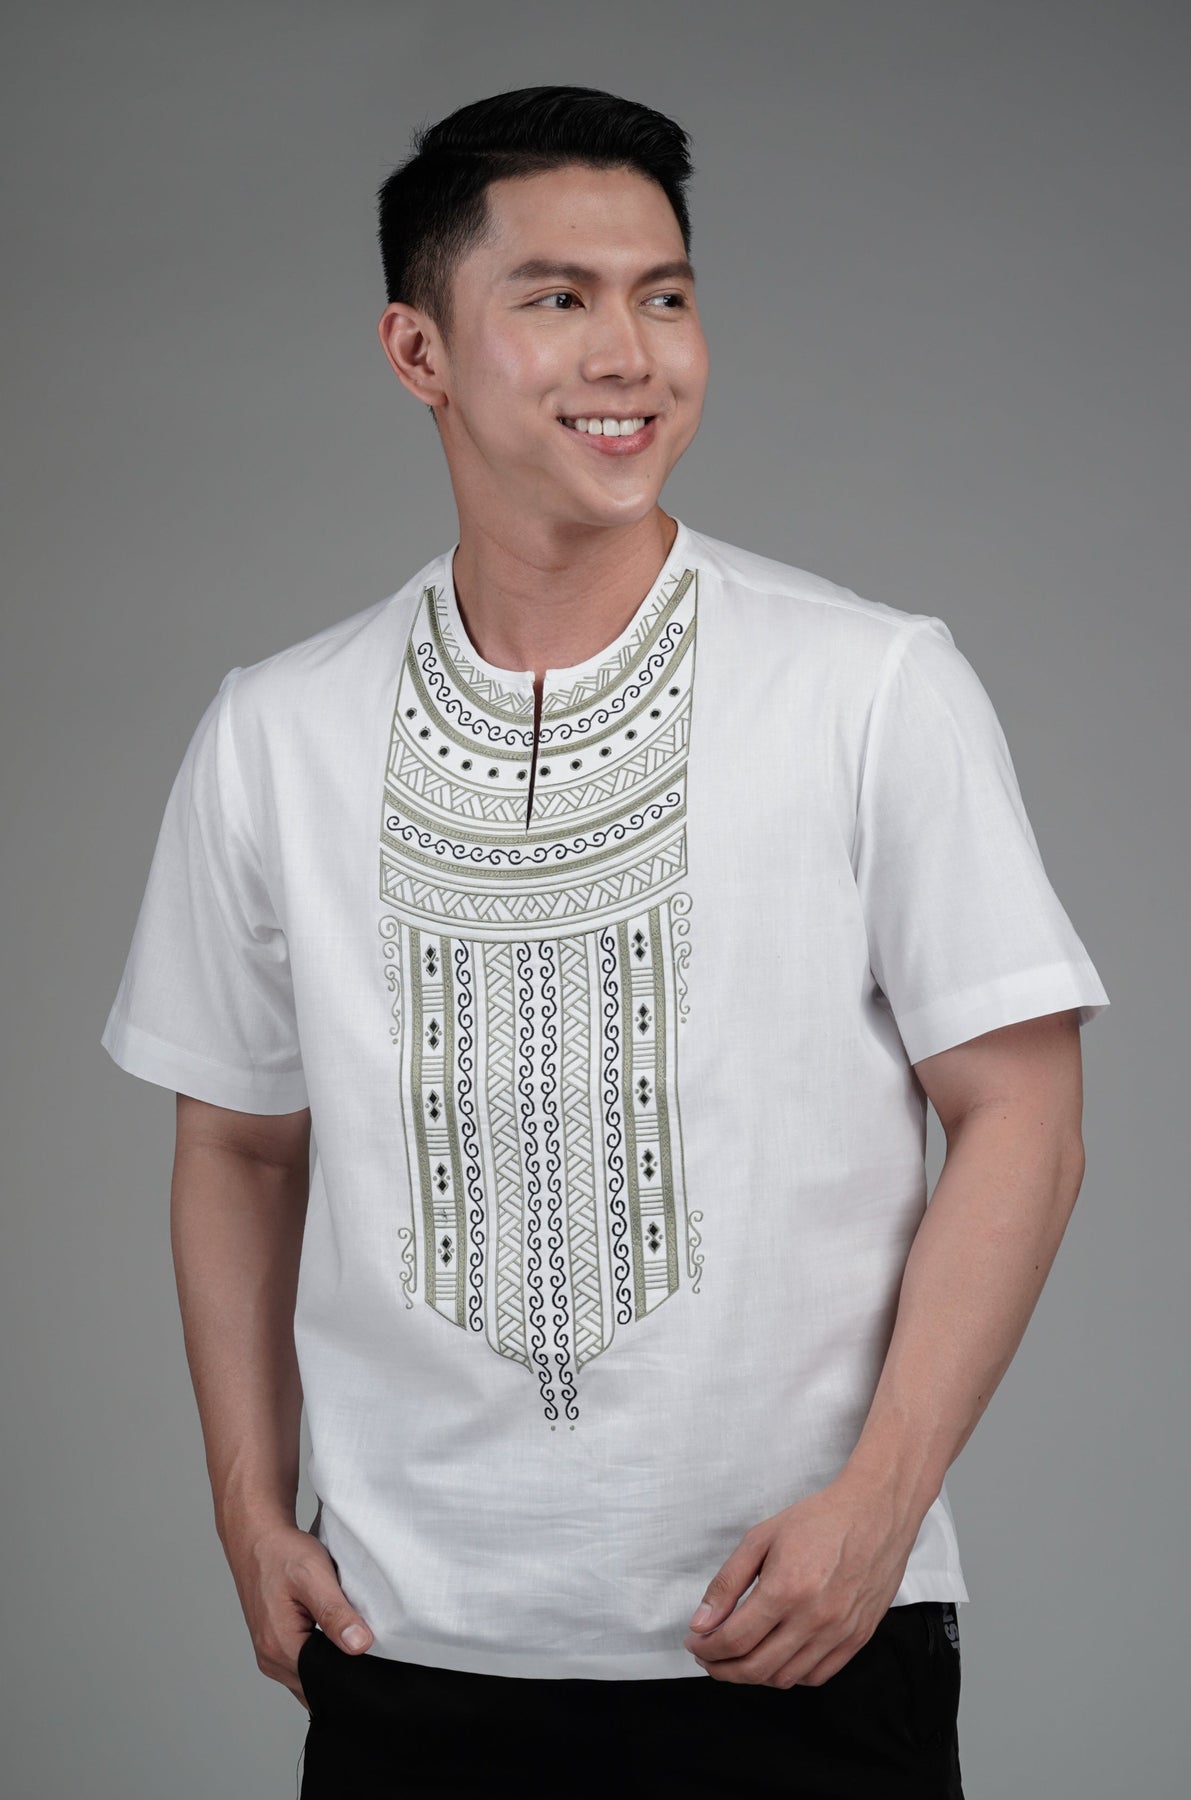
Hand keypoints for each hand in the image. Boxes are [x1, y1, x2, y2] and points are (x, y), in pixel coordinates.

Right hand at [223, 1517, 374, 1711]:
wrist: (257, 1539)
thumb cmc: (282, 1553)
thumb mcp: (314, 1576)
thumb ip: (335, 1613)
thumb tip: (360, 1646)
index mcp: (279, 1647)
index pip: (324, 1683)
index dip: (351, 1673)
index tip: (372, 1655)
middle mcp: (270, 1660)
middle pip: (317, 1685)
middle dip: (342, 1672)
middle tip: (366, 1645)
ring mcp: (270, 1656)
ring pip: (310, 1678)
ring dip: (330, 1664)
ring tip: (349, 1637)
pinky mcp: (274, 1647)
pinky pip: (302, 1666)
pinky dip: (320, 1657)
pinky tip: (333, 1637)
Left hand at [680, 1472, 919, 1687]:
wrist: (875, 1513)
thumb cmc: (819, 1520)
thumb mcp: (761, 1538)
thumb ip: (727, 1583)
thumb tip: (702, 1623)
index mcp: (786, 1589)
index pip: (735, 1640)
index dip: (706, 1649)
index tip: (695, 1643)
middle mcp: (813, 1618)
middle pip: (756, 1668)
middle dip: (722, 1669)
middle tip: (708, 1657)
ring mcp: (838, 1633)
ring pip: (785, 1678)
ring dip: (753, 1676)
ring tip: (738, 1657)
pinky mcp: (857, 1639)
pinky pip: (816, 1676)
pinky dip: (789, 1675)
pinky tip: (775, 1656)